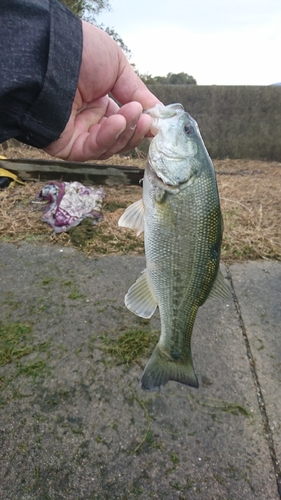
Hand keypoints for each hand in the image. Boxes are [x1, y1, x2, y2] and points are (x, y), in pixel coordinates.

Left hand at [45, 21, 159, 160]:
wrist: (54, 53)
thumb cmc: (82, 52)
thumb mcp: (118, 68)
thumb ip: (138, 94)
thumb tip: (158, 115)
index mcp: (97, 103)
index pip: (123, 123)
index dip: (139, 124)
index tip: (155, 122)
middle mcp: (87, 120)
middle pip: (118, 139)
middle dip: (134, 129)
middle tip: (146, 118)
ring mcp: (77, 135)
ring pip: (108, 147)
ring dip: (124, 133)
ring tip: (131, 114)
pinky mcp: (66, 146)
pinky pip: (92, 149)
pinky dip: (108, 138)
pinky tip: (118, 121)